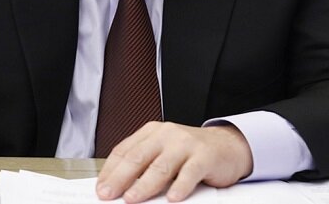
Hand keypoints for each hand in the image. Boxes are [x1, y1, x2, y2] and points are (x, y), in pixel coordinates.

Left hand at [96, 122, 251, 202]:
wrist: (228, 145)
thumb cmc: (191, 152)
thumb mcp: (163, 152)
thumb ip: (144, 163)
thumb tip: (118, 186)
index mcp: (152, 132)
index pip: (124, 150)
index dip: (110, 170)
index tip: (100, 187)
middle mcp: (166, 135)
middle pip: (138, 157)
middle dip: (120, 178)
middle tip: (108, 194)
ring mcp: (186, 144)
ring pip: (161, 166)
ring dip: (144, 185)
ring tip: (132, 199)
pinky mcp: (205, 156)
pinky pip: (190, 173)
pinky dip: (180, 186)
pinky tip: (172, 198)